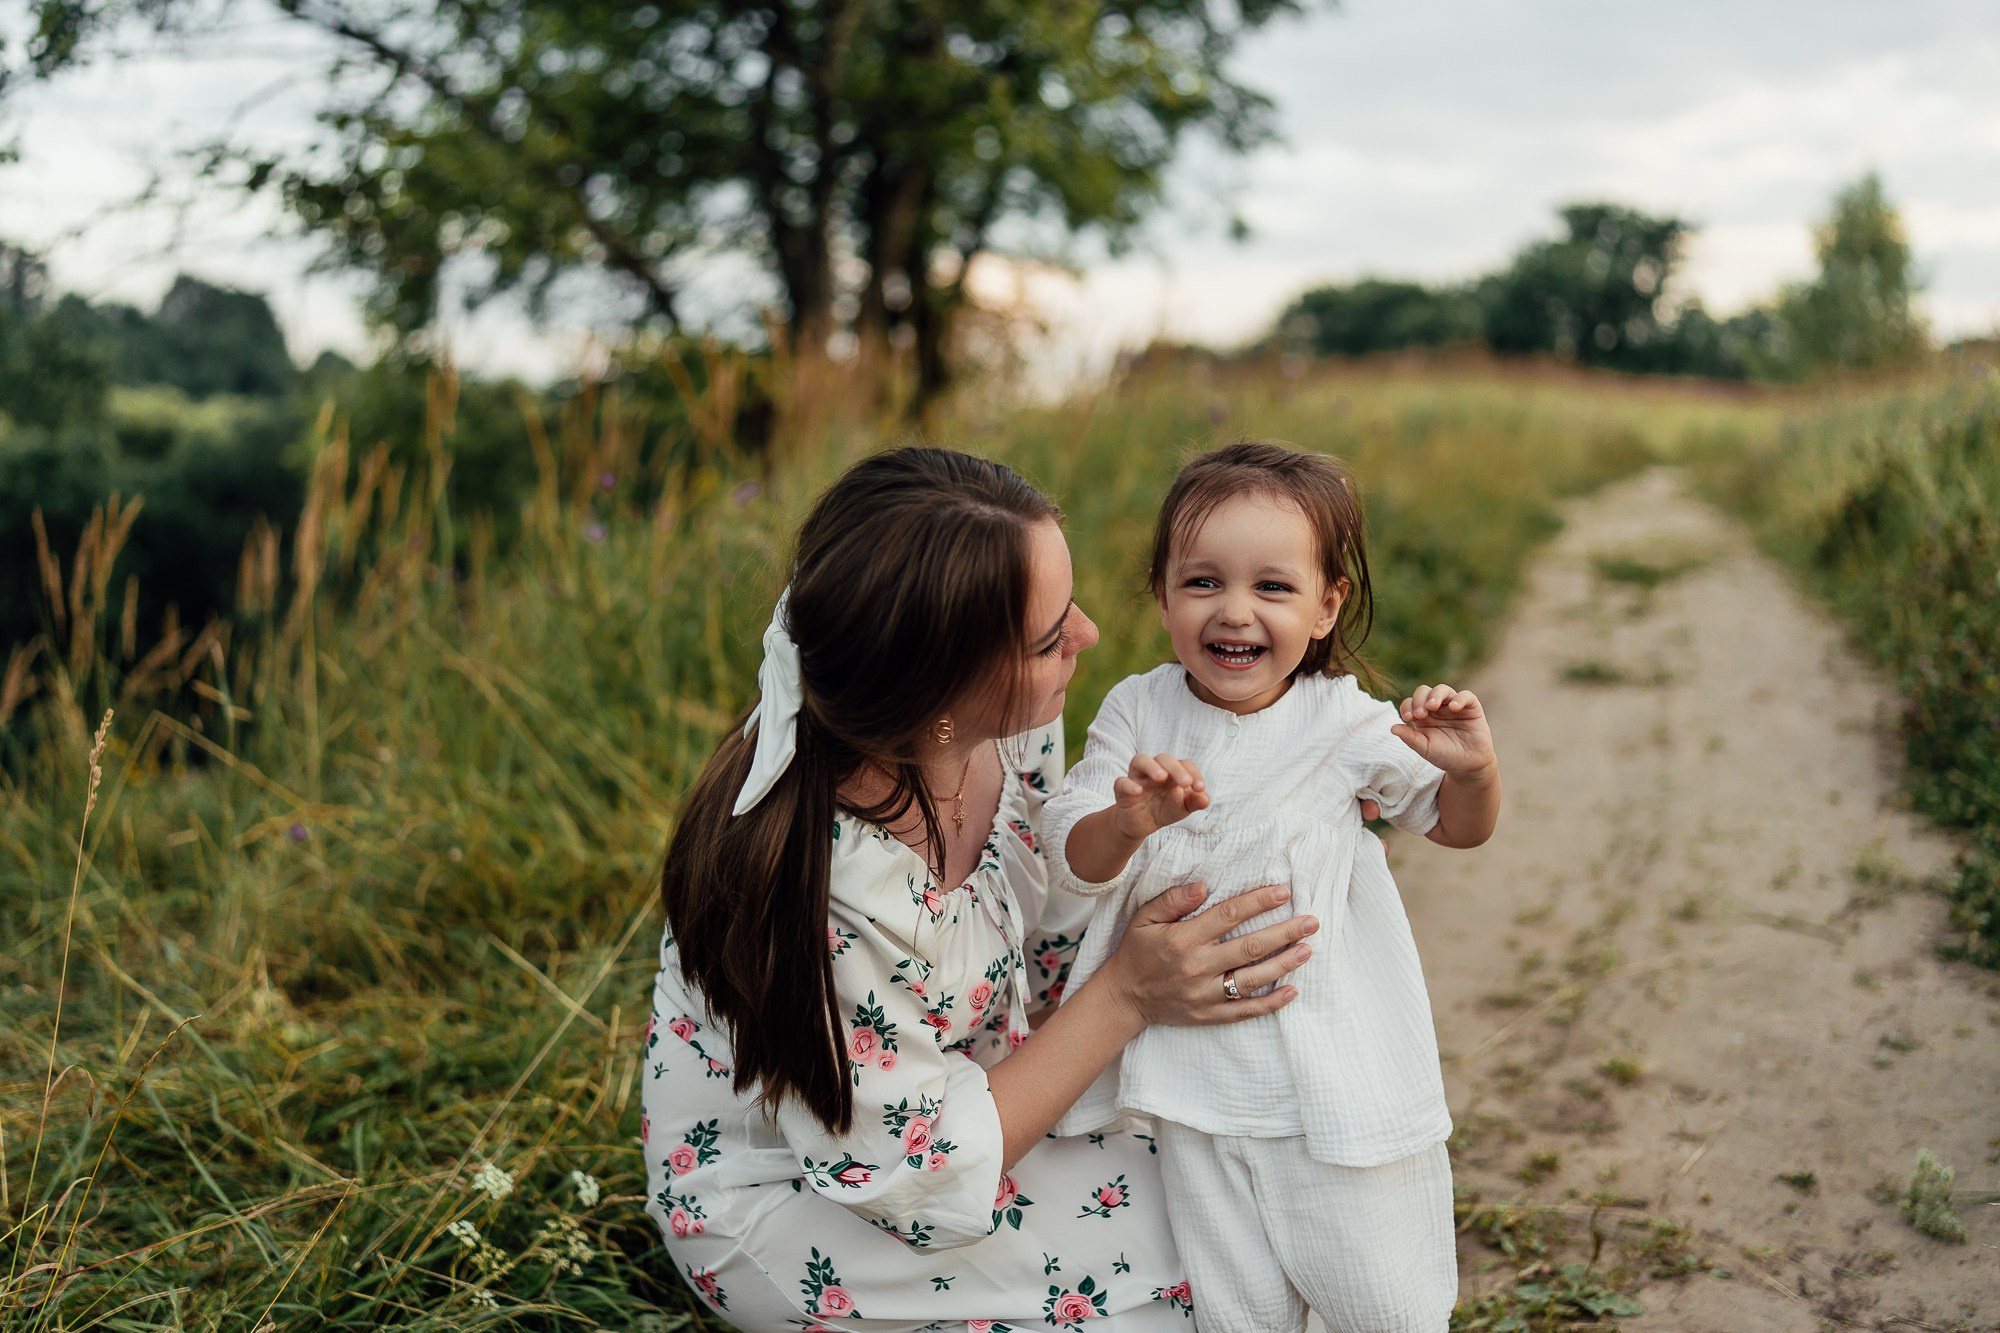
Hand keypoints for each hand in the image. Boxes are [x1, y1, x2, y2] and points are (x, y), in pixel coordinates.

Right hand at [1098, 881, 1316, 1026]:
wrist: (1123, 998)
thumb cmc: (1136, 952)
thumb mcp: (1144, 918)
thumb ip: (1173, 900)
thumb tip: (1204, 886)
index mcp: (1183, 939)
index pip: (1228, 916)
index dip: (1257, 902)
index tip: (1283, 892)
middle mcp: (1197, 967)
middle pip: (1249, 947)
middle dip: (1284, 932)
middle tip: (1312, 922)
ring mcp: (1205, 994)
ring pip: (1253, 979)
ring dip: (1284, 964)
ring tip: (1307, 949)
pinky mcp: (1210, 1015)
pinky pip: (1246, 1010)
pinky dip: (1271, 1003)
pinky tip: (1293, 990)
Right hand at [1110, 753, 1208, 840]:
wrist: (1141, 825)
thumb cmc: (1164, 809)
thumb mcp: (1182, 808)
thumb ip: (1194, 802)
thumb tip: (1205, 799)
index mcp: (1172, 772)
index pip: (1184, 764)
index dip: (1194, 773)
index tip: (1200, 788)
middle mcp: (1154, 770)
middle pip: (1163, 758)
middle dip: (1176, 769)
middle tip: (1186, 783)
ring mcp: (1137, 778)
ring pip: (1140, 761)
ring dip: (1151, 767)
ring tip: (1162, 777)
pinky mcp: (1122, 790)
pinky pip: (1121, 782)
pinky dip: (1129, 785)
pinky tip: (1138, 792)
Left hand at [1392, 683, 1495, 778]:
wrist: (1468, 765)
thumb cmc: (1445, 756)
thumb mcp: (1425, 748)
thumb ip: (1410, 738)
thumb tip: (1392, 728)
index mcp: (1422, 716)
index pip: (1410, 702)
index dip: (1407, 706)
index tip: (1409, 718)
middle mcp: (1436, 708)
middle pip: (1424, 691)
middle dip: (1419, 699)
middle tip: (1420, 714)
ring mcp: (1453, 706)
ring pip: (1443, 689)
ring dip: (1436, 695)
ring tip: (1432, 706)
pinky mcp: (1471, 708)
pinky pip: (1466, 696)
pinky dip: (1460, 698)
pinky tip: (1454, 708)